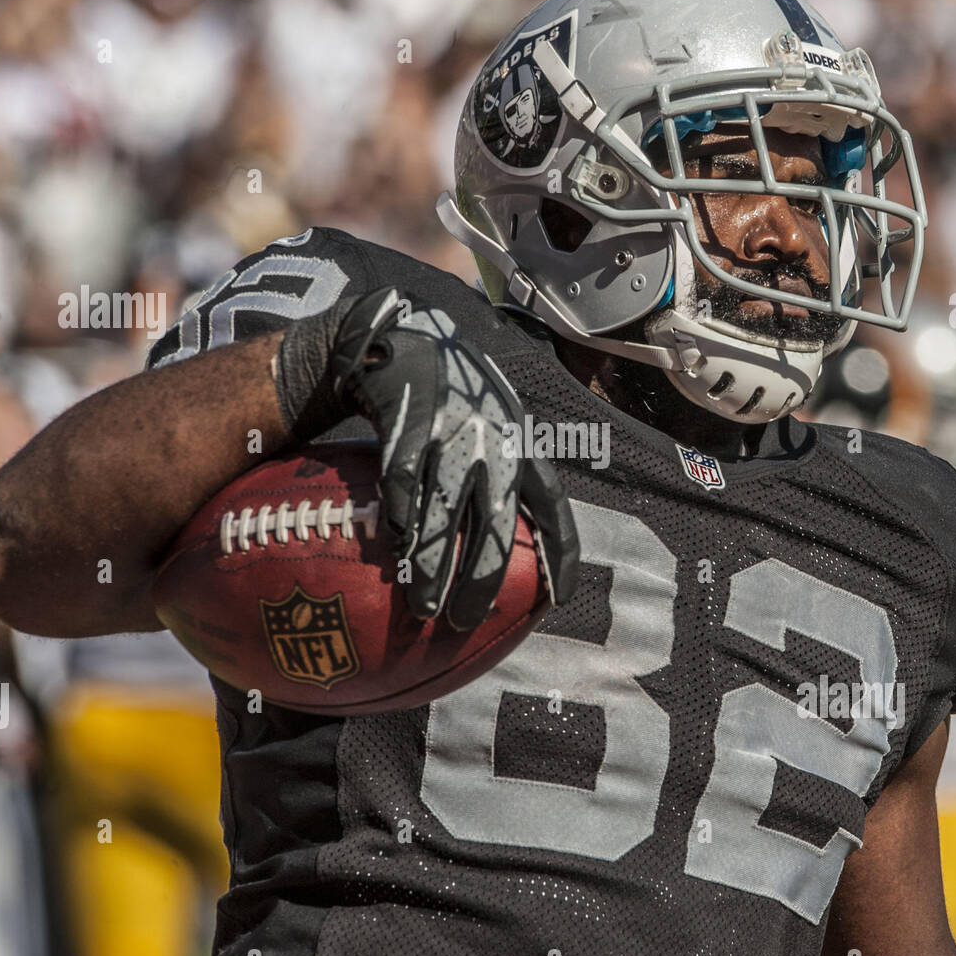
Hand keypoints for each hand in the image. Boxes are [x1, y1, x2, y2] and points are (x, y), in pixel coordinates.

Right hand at [276, 286, 578, 629]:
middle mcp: (492, 442)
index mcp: (521, 445)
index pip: (552, 506)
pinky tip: (395, 548)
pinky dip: (401, 517)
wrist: (407, 336)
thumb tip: (516, 541)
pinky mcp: (409, 423)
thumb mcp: (496, 424)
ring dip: (434, 564)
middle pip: (493, 524)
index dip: (560, 553)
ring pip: (444, 512)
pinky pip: (404, 482)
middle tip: (464, 619)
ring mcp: (450, 432)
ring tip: (424, 605)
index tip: (560, 598)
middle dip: (481, 578)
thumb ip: (507, 473)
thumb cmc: (456, 396)